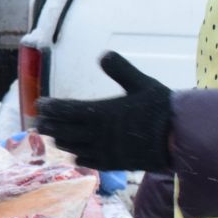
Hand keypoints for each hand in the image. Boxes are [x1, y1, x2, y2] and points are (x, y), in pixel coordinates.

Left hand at [34, 52, 172, 170]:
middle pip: (64, 131)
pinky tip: (75, 154)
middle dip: (49, 126)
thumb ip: (121, 69)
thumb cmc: (162, 108)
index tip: (40, 104)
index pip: (67, 110)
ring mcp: (106, 151)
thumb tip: (103, 54)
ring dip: (61, 141)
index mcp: (103, 112)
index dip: (51, 108)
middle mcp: (99, 134)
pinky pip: (89, 162)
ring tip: (52, 137)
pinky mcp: (115, 164)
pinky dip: (78, 157)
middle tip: (37, 123)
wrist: (180, 139)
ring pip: (74, 147)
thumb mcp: (142, 83)